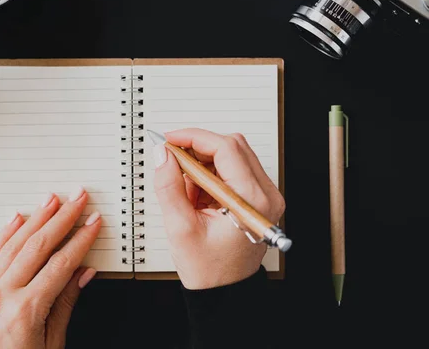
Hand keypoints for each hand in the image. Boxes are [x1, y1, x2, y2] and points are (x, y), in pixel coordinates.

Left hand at [0, 187, 100, 348]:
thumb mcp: (52, 344)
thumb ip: (65, 304)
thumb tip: (84, 272)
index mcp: (25, 311)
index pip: (60, 264)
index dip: (81, 240)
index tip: (93, 222)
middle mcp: (2, 296)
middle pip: (37, 246)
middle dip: (61, 218)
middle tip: (77, 198)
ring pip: (12, 245)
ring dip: (34, 218)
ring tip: (51, 200)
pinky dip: (4, 234)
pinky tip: (16, 219)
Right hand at [153, 129, 284, 289]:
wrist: (225, 290)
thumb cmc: (209, 269)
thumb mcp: (180, 228)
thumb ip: (169, 187)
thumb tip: (163, 155)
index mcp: (251, 201)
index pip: (226, 149)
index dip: (194, 138)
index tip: (170, 140)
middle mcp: (265, 194)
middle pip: (232, 146)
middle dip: (198, 148)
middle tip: (173, 161)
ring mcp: (264, 195)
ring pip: (232, 155)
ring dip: (203, 163)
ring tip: (188, 193)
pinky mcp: (257, 196)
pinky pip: (233, 169)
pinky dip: (210, 175)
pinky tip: (198, 197)